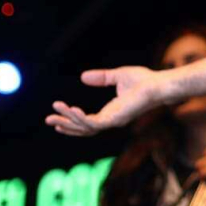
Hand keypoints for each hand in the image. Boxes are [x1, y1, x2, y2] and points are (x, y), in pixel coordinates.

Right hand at [45, 66, 164, 135]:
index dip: (73, 120)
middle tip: (48, 120)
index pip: (88, 122)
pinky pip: (94, 123)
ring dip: (68, 121)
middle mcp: (111, 120)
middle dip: (65, 125)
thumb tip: (82, 77)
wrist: (157, 84)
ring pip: (85, 127)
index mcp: (111, 112)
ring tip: (54, 114)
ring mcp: (113, 121)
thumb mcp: (117, 76)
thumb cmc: (143, 81)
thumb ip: (100, 78)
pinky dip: (81, 119)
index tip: (58, 114)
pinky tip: (73, 111)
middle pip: (83, 129)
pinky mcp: (116, 118)